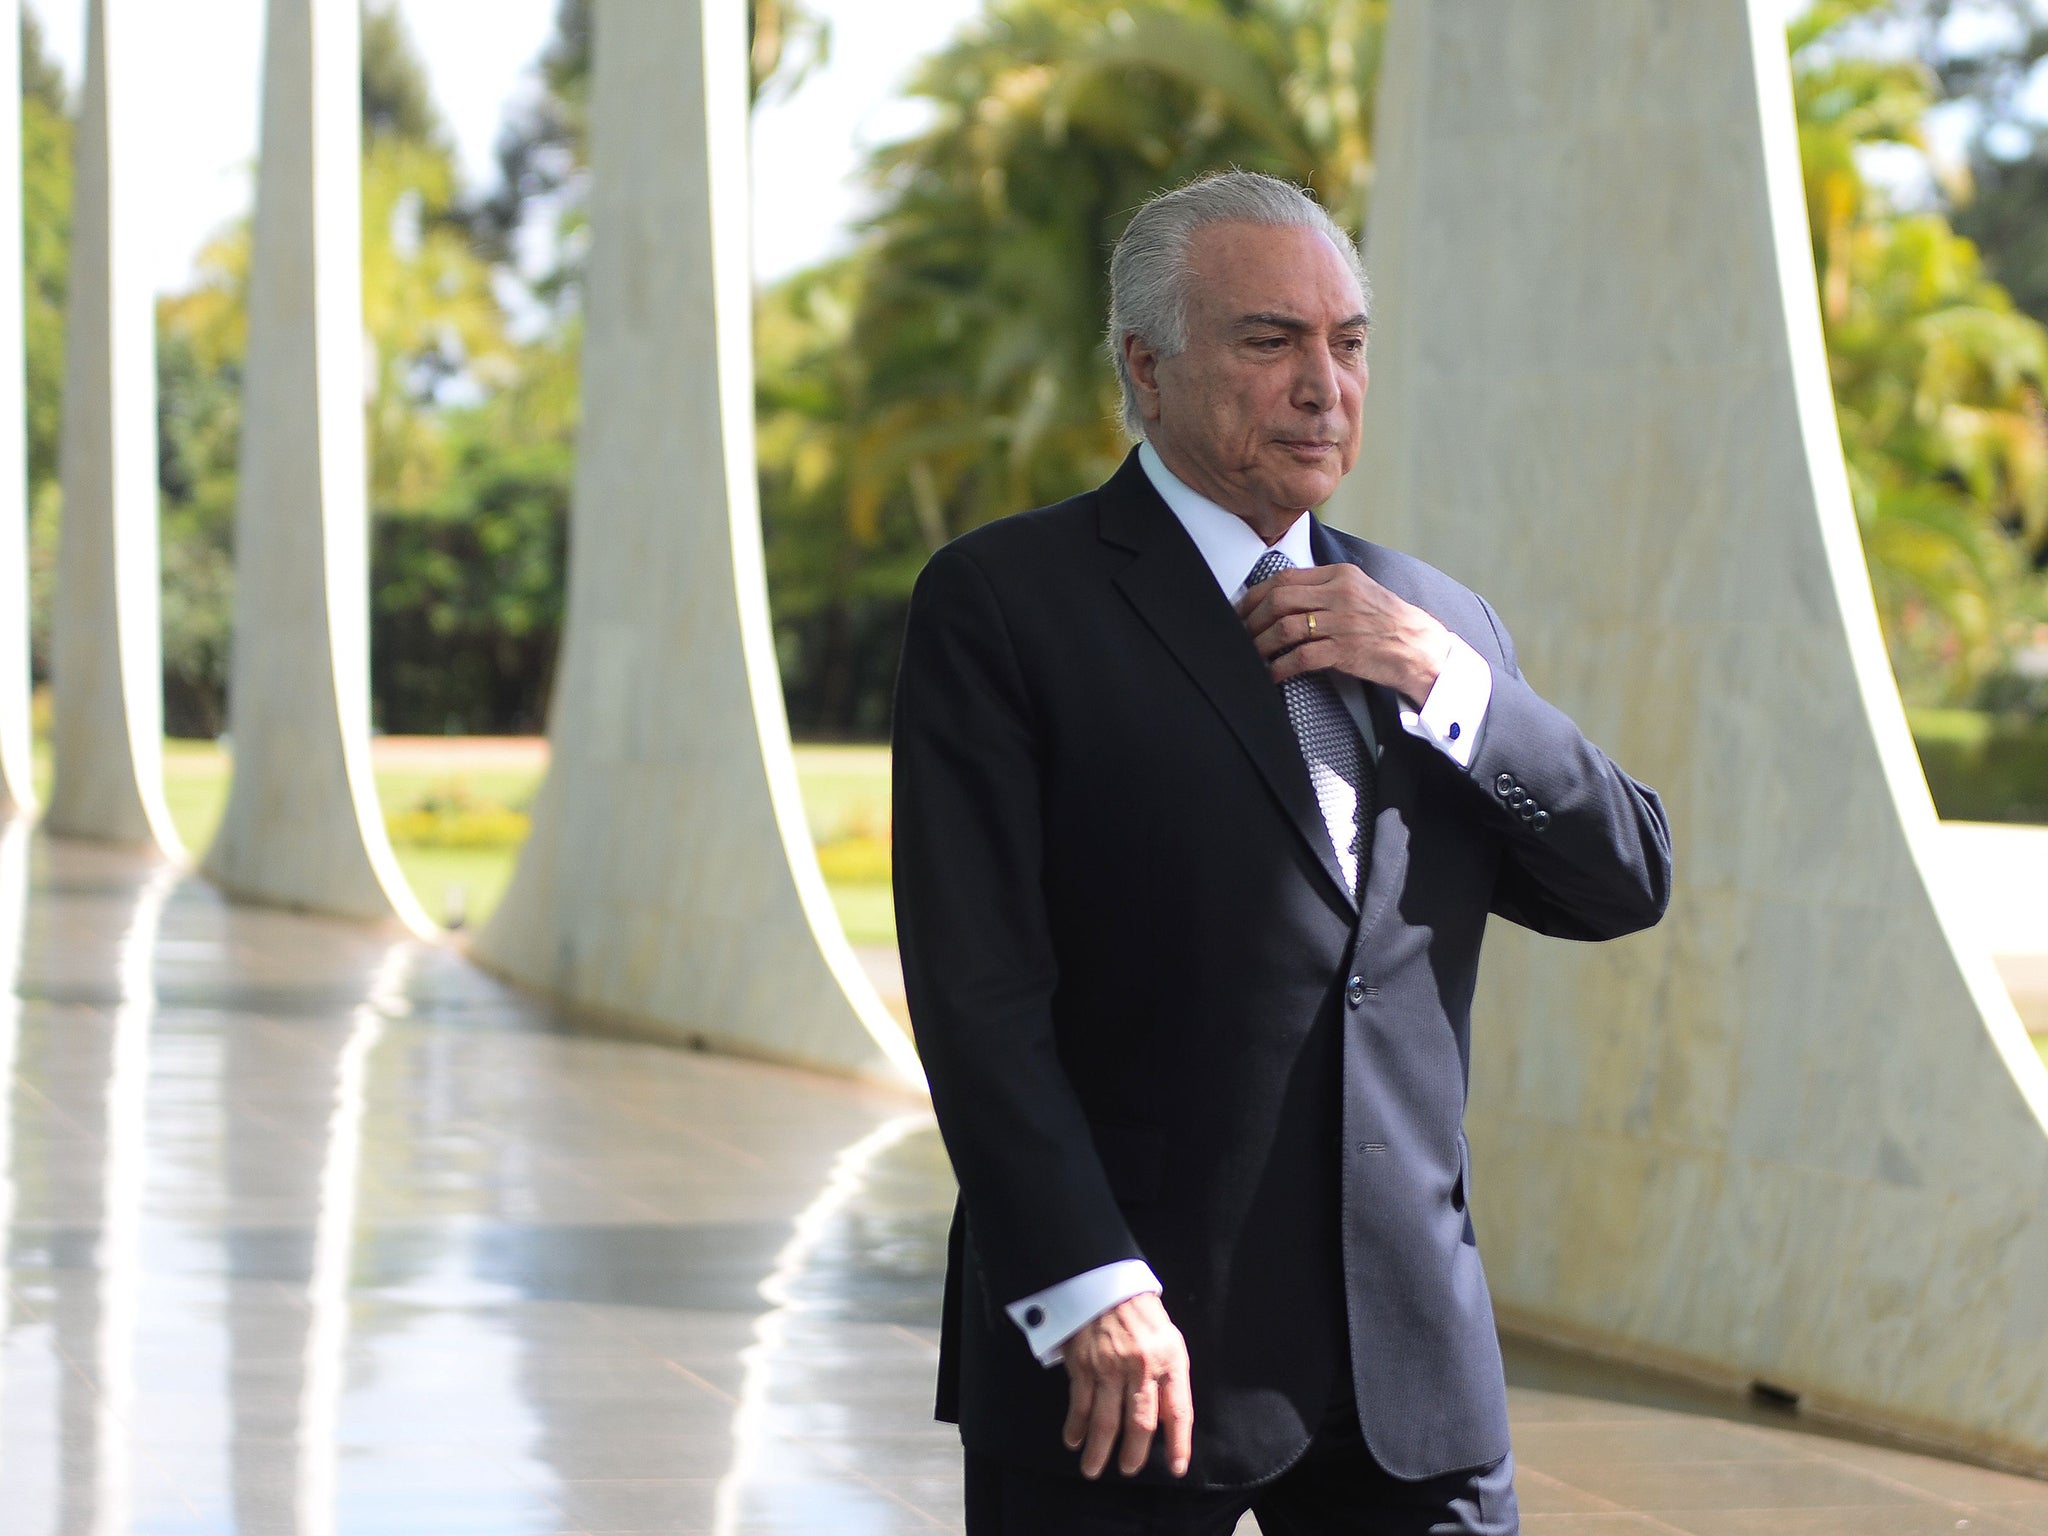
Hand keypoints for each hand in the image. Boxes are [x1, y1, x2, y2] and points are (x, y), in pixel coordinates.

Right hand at [1060, 1292, 1192, 1478]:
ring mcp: (1110, 1367)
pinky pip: (1080, 1405)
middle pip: (1140, 1423)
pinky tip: (1074, 1441)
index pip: (1179, 1411)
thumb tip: (1167, 1420)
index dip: (1178, 1444)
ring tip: (1094, 1470)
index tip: (1176, 1469)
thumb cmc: (1141, 1313)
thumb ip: (1169, 1376)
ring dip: (1099, 1451)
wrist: (1104, 1280)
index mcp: (1169, 1359)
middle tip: (1128, 1470)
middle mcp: (1141, 1366)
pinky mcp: (1083, 1364)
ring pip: (1106, 1421)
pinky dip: (1076, 1428)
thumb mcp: (1168, 1339)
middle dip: (1134, 1454)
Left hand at [1238, 564, 1451, 704]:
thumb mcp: (1359, 590)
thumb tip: (1283, 595)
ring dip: (1261, 644)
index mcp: (1340, 575)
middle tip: (1240, 633)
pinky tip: (1271, 674)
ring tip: (1251, 655)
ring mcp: (1342, 622)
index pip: (1285, 577)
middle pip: (1279, 600)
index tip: (1242, 608)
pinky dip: (1280, 667)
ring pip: (1285, 628)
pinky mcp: (1346, 651)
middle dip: (1252, 619)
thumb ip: (1325, 588)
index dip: (1256, 594)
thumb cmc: (1388, 622)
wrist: (1421, 648)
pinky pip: (1301, 657)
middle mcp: (1340, 594)